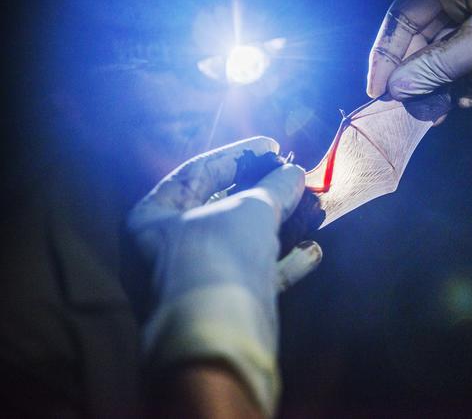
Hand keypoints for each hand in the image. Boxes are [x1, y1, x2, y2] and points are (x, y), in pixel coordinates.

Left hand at [127, 136, 321, 416]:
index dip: (238, 154)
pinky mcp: (225, 303)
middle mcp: (169, 247)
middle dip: (263, 190)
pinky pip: (255, 274)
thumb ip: (274, 186)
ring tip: (311, 207)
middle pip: (222, 206)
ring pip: (243, 240)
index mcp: (153, 217)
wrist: (219, 332)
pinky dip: (283, 262)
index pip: (197, 172)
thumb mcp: (249, 207)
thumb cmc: (219, 254)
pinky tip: (312, 251)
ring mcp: (197, 277)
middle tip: (292, 173)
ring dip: (279, 224)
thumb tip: (295, 172)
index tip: (272, 145)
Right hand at [367, 0, 471, 105]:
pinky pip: (468, 55)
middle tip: (411, 109)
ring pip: (445, 49)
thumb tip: (395, 88)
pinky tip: (464, 101)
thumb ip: (436, 66)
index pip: (404, 14)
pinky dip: (463, 79)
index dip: (387, 54)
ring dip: (438, 82)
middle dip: (416, 74)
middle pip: (422, 34)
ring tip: (438, 112)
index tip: (377, 90)